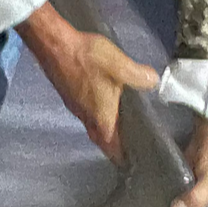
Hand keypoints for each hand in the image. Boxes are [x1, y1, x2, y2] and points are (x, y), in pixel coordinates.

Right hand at [17, 4, 157, 162]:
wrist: (54, 45)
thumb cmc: (87, 58)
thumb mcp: (119, 65)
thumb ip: (138, 76)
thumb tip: (153, 81)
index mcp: (102, 118)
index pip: (112, 147)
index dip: (121, 157)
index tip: (131, 161)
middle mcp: (87, 118)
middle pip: (101, 140)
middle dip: (113, 145)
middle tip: (127, 144)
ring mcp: (76, 109)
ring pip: (93, 127)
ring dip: (105, 130)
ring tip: (119, 126)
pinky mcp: (69, 98)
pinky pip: (86, 115)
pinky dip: (96, 117)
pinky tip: (103, 105)